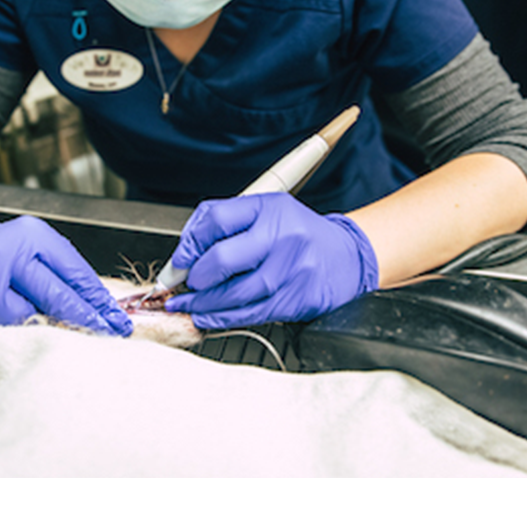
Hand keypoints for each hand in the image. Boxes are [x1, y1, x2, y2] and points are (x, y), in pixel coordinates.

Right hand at [0, 214, 131, 334]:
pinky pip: (2, 333)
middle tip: (106, 336)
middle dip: (84, 320)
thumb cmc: (6, 248)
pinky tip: (39, 345)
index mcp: (29, 237)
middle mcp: (2, 258)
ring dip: (55, 334)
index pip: (72, 273)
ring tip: (75, 342)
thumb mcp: (41, 245)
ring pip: (26, 320)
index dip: (97, 301)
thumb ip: (70, 272)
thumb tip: (103, 307)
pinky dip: (23, 340)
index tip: (116, 320)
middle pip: (52, 296)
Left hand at [165, 193, 378, 329]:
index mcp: (270, 208)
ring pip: (235, 293)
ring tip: (188, 306)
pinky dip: (224, 318)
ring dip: (203, 304)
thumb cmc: (298, 234)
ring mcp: (292, 269)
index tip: (180, 260)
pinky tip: (209, 317)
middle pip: (222, 259)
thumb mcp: (266, 214)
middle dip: (195, 278)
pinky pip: (252, 313)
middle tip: (184, 286)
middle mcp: (283, 236)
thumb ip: (224, 226)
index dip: (190, 244)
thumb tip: (184, 256)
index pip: (216, 220)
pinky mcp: (298, 298)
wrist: (347, 257)